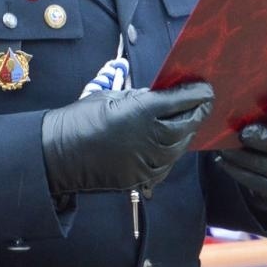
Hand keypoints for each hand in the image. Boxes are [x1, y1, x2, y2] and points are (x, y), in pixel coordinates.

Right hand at [40, 83, 212, 195]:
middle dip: (197, 112)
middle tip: (202, 103)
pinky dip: (172, 152)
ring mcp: (148, 162)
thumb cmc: (82, 118)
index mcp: (143, 112)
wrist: (60, 154)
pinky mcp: (142, 178)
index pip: (183, 101)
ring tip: (187, 121)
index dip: (198, 93)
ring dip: (186, 132)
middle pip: (188, 124)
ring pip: (180, 146)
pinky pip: (167, 164)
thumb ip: (142, 98)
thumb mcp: (113, 97)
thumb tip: (163, 98)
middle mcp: (151, 138)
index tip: (206, 88)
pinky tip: (170, 142)